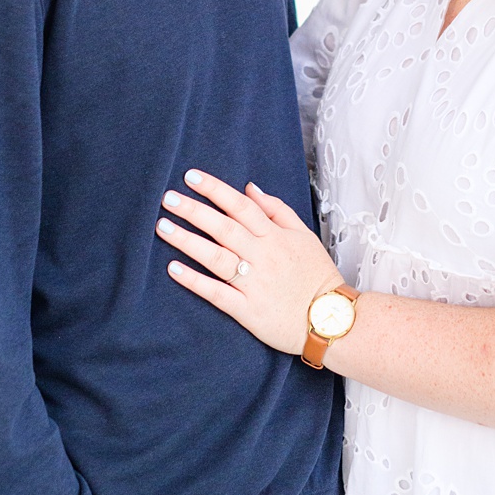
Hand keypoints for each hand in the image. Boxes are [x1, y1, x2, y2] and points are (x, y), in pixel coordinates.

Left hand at [158, 169, 342, 356]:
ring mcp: (253, 283)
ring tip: (163, 227)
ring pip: (216, 257)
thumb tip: (250, 188)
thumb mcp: (305, 235)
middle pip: (224, 228)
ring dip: (187, 241)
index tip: (191, 177)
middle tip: (167, 198)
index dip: (215, 189)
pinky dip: (194, 281)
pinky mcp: (246, 309)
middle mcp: (263, 256)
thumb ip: (277, 210)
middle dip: (194, 211)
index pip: (241, 206)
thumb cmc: (317, 275)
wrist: (331, 318)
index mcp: (276, 236)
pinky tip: (173, 269)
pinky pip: (216, 293)